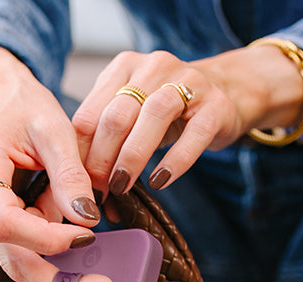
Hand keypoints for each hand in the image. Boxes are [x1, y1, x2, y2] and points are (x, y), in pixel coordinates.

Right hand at [0, 46, 114, 281]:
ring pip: (16, 256)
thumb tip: (86, 220)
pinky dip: (40, 240)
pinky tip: (45, 207)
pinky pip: (14, 250)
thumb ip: (70, 174)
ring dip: (50, 244)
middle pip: (10, 257)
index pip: (6, 223)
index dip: (46, 240)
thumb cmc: (24, 109)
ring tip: (62, 204)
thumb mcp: (54, 128)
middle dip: (56, 277)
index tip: (86, 238)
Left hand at [72, 45, 302, 195]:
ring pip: (153, 116)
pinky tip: (159, 181)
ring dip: (132, 157)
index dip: (80, 154)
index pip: (91, 113)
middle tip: (97, 191)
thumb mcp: (130, 115)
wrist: (225, 91)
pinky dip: (174, 161)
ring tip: (122, 187)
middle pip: (117, 115)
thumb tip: (76, 186)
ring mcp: (189, 82)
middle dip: (102, 159)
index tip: (77, 184)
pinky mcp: (216, 106)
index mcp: (124, 69)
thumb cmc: (164, 113)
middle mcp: (154, 68)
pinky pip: (194, 135)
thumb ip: (102, 139)